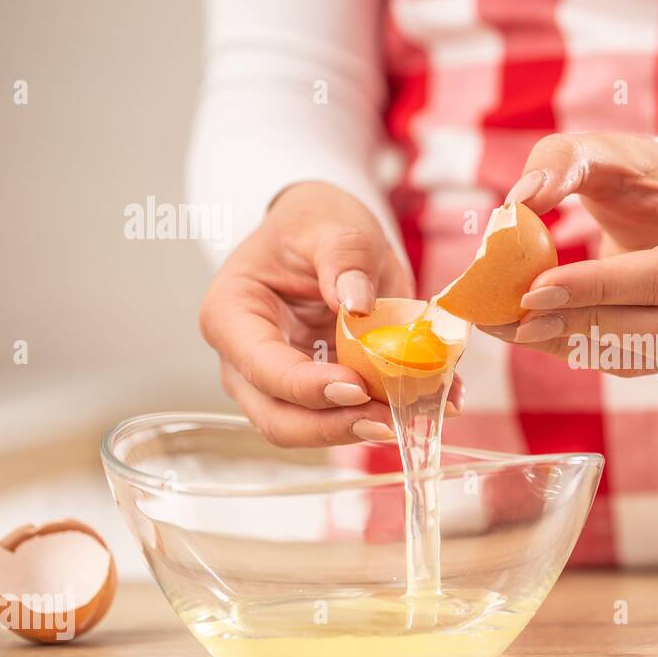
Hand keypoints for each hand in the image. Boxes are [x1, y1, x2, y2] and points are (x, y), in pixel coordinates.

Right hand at [200, 182, 461, 446]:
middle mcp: (245, 360)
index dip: (307, 387)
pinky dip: (383, 416)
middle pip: (278, 417)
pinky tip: (425, 407)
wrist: (326, 235)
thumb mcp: (333, 227)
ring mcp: (278, 383)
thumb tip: (356, 303)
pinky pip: (343, 416)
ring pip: (309, 429)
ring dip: (360, 429)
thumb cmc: (316, 226)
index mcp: (232, 314)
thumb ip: (344, 259)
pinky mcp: (316, 392)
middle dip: (334, 427)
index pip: (262, 367)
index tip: (357, 387)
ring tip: (414, 416)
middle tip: (388, 420)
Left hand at [484, 133, 657, 375]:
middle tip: (517, 323)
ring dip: (577, 346)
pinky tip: (546, 330)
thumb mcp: (609, 153)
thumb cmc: (650, 179)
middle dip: (585, 328)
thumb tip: (519, 202)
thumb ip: (562, 160)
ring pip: (649, 357)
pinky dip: (587, 352)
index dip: (598, 289)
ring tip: (516, 327)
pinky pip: (640, 365)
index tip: (533, 290)